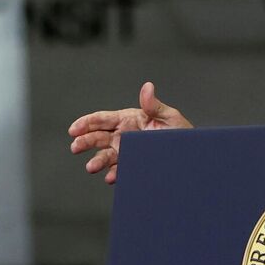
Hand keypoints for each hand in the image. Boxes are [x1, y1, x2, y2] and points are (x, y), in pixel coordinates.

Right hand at [66, 81, 191, 184]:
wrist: (190, 157)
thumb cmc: (181, 134)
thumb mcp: (170, 117)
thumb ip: (154, 105)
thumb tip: (147, 87)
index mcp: (129, 119)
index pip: (102, 119)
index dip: (86, 123)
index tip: (74, 129)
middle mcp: (124, 136)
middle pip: (98, 137)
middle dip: (85, 142)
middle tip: (75, 147)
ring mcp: (127, 152)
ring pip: (105, 156)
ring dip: (97, 161)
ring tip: (91, 167)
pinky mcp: (132, 166)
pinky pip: (119, 170)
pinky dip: (113, 174)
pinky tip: (111, 176)